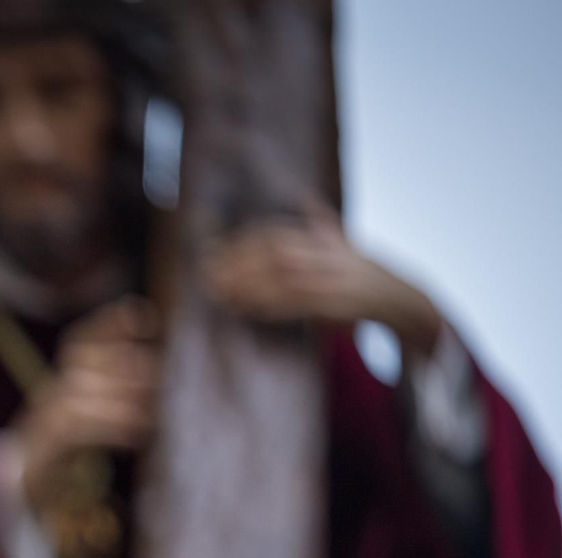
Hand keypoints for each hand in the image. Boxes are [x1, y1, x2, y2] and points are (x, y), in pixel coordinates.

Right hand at [16, 297, 160, 509]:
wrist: (26, 485)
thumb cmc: (69, 447)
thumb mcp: (90, 412)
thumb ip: (114, 389)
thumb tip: (156, 369)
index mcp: (61, 379)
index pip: (80, 339)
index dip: (108, 323)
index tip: (142, 314)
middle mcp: (48, 393)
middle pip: (80, 361)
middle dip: (121, 362)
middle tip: (157, 374)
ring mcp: (42, 419)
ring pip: (78, 394)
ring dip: (120, 400)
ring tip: (150, 412)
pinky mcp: (45, 448)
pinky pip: (77, 430)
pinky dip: (111, 428)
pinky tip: (138, 435)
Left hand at [207, 202, 441, 352]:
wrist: (400, 297)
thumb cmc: (364, 271)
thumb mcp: (343, 242)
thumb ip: (320, 222)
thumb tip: (307, 196)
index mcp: (321, 240)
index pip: (274, 235)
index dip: (242, 242)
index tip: (215, 250)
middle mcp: (324, 256)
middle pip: (273, 255)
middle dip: (238, 264)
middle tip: (208, 274)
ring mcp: (330, 280)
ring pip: (282, 281)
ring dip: (248, 288)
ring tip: (221, 294)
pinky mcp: (334, 305)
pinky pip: (299, 305)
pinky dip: (274, 307)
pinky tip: (251, 309)